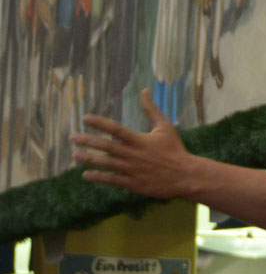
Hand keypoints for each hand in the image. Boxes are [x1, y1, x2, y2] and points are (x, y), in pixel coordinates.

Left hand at [72, 89, 198, 199]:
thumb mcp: (165, 127)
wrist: (185, 176)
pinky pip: (112, 180)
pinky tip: (86, 175)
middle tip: (72, 137)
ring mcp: (132, 170)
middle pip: (105, 146)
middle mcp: (133, 154)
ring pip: (106, 163)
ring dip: (89, 159)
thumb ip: (151, 109)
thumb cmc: (175, 150)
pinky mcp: (133, 183)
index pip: (115, 129)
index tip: (85, 118)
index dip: (99, 123)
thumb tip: (144, 90)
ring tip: (75, 155)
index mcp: (139, 140)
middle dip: (87, 141)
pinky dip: (98, 178)